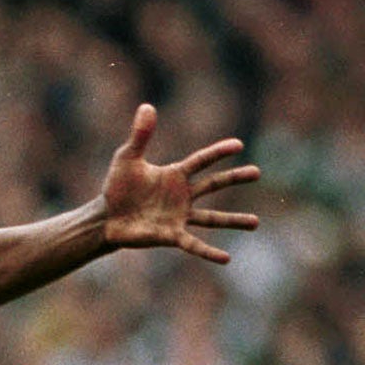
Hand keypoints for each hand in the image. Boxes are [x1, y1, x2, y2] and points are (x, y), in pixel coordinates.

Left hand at [99, 104, 258, 263]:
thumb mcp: (127, 158)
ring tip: (256, 222)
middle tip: (258, 172)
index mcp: (175, 175)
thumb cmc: (118, 186)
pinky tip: (226, 258)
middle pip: (214, 185)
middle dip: (235, 179)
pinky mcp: (171, 236)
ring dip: (233, 220)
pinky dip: (209, 252)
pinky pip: (194, 244)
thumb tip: (147, 106)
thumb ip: (140, 135)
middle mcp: (182, 196)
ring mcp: (179, 216)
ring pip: (212, 218)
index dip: (218, 153)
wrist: (106, 217)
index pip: (201, 161)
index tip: (239, 145)